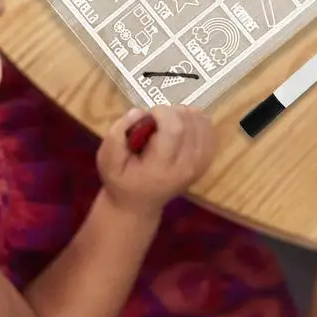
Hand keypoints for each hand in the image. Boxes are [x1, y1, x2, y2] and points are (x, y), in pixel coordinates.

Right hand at [97, 106, 215, 216]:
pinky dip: (195, 121)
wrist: (138, 205)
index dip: (161, 113)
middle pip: (189, 122)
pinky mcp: (206, 161)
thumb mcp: (107, 159)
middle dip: (170, 112)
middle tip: (155, 122)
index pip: (174, 129)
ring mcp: (199, 165)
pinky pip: (209, 129)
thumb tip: (140, 112)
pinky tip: (181, 127)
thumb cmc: (121, 179)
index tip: (148, 116)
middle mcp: (186, 167)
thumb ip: (118, 134)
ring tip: (166, 125)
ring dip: (183, 114)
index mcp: (161, 168)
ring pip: (201, 122)